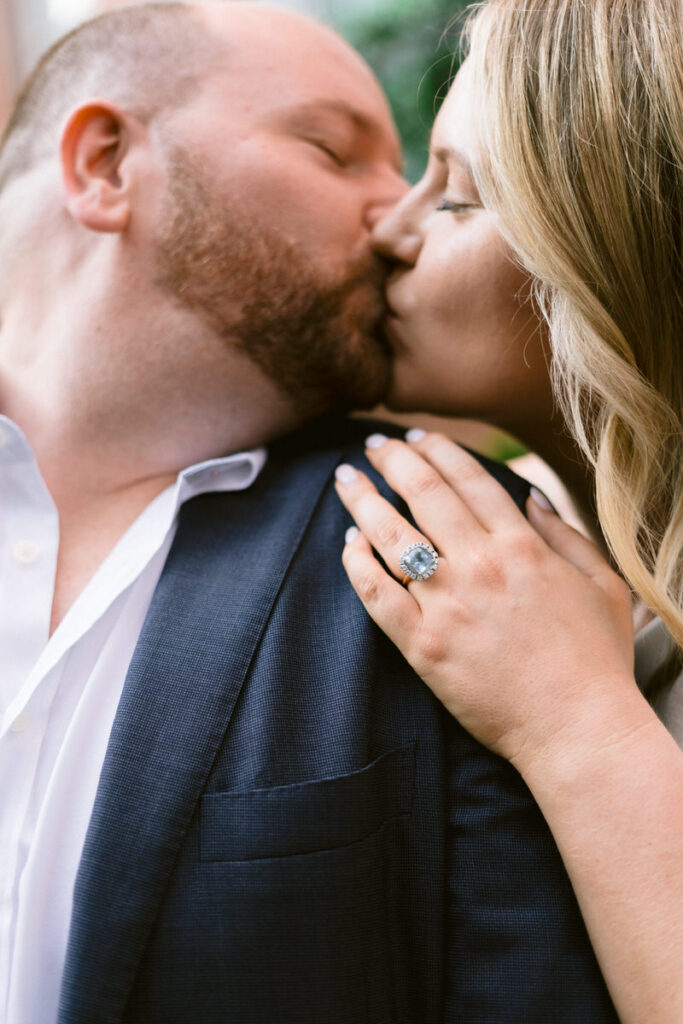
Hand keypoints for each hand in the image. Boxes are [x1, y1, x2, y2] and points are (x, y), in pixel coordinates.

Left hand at [335, 431, 637, 769]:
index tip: (416, 437)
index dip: (436, 449)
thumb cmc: (597, 660)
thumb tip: (529, 496)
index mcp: (522, 546)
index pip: (468, 478)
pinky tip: (349, 543)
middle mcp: (480, 566)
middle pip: (422, 493)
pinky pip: (375, 593)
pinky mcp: (422, 645)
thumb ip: (566, 534)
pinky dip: (357, 563)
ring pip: (390, 535)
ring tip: (346, 480)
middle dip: (391, 460)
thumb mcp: (601, 584)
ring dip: (363, 500)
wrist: (577, 729)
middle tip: (373, 446)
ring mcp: (447, 605)